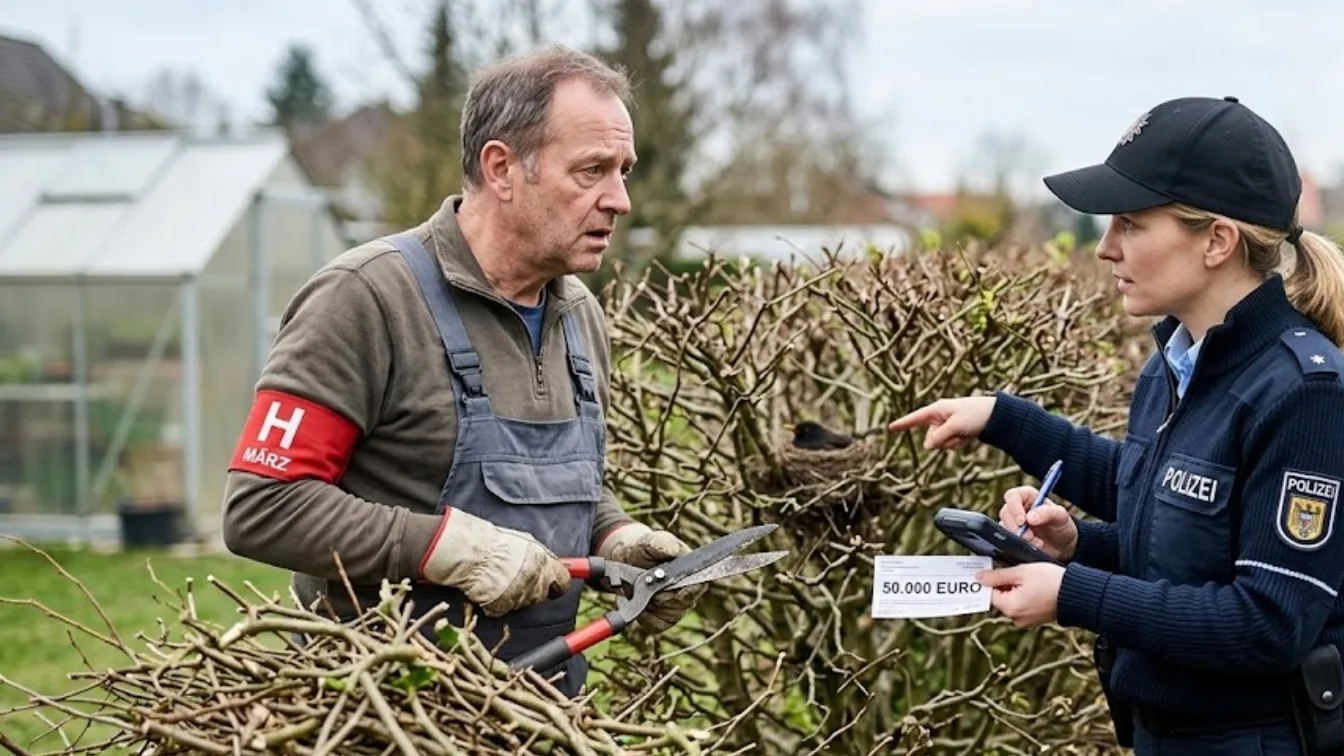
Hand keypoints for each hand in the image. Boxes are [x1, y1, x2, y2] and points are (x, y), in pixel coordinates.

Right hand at [420, 508, 570, 616]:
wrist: (469, 553)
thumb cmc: (494, 543)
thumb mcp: (525, 543)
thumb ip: (541, 557)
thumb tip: (554, 565)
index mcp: (543, 562)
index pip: (564, 581)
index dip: (558, 583)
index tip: (554, 583)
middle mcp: (534, 579)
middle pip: (543, 594)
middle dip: (534, 589)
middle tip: (518, 579)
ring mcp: (519, 595)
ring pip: (523, 602)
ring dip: (515, 594)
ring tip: (499, 579)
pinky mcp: (502, 606)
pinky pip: (504, 608)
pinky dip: (497, 602)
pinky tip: (489, 588)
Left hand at [597, 523, 707, 633]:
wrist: (626, 562)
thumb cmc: (645, 550)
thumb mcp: (651, 541)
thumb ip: (662, 544)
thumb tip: (673, 550)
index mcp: (692, 571)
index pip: (700, 585)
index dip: (691, 589)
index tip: (679, 588)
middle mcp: (688, 592)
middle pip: (684, 603)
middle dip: (664, 595)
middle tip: (647, 584)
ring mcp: (676, 607)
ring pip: (670, 616)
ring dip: (652, 604)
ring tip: (638, 589)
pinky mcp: (661, 620)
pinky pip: (656, 625)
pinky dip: (644, 616)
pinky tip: (635, 602)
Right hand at [887, 396, 996, 449]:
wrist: (997, 416)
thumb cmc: (976, 415)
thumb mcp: (955, 426)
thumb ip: (939, 437)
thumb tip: (927, 446)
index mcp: (938, 410)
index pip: (916, 418)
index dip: (903, 423)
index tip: (890, 427)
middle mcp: (940, 417)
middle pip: (931, 437)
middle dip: (943, 440)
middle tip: (959, 432)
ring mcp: (948, 425)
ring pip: (941, 443)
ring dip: (953, 442)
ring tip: (966, 432)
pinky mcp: (956, 431)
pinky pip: (951, 444)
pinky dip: (959, 443)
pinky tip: (969, 435)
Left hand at [976, 562, 1064, 627]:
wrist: (1077, 594)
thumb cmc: (1051, 581)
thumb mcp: (1021, 572)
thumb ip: (997, 576)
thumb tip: (978, 578)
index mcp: (1010, 608)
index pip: (989, 594)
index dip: (991, 580)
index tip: (994, 570)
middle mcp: (1016, 619)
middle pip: (1000, 598)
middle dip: (1004, 585)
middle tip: (1016, 572)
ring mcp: (1027, 621)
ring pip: (1012, 602)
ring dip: (1015, 590)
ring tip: (1029, 579)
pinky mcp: (1036, 620)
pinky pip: (1023, 606)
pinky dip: (1025, 596)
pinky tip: (1035, 587)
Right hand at [998, 485, 1077, 560]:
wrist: (1063, 546)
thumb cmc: (1062, 526)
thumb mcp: (1061, 516)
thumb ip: (1047, 513)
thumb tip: (1030, 517)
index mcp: (1028, 496)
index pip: (1013, 495)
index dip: (1015, 507)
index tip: (1022, 521)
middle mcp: (1018, 507)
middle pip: (1005, 512)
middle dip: (1016, 527)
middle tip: (1029, 536)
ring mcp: (1013, 522)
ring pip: (1004, 527)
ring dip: (1018, 537)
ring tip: (1035, 542)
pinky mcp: (1011, 536)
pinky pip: (1006, 539)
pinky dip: (1017, 544)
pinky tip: (1031, 546)